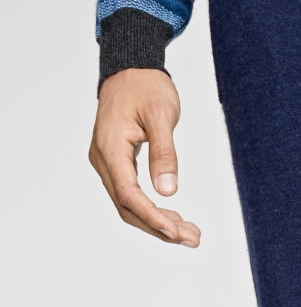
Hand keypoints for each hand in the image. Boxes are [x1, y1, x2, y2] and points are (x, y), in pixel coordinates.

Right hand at [89, 69, 200, 246]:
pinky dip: (150, 207)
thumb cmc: (146, 87)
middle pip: (127, 207)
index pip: (129, 195)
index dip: (152, 217)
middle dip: (159, 227)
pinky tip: (172, 215)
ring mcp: (107, 161)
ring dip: (156, 220)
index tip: (176, 232)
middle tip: (192, 238)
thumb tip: (168, 190)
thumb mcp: (162, 116)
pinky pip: (130, 191)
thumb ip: (164, 153)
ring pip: (128, 203)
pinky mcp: (115, 160)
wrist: (130, 68)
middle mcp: (103, 159)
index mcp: (111, 148)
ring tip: (188, 232)